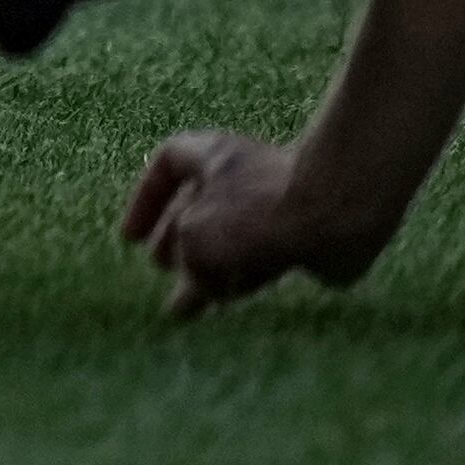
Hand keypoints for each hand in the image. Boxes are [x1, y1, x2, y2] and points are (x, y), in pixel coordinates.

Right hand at [121, 130, 394, 317]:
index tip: (131, 237)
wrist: (333, 214)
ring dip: (208, 271)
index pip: (165, 167)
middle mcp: (238, 177)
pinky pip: (260, 261)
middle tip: (163, 274)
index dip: (145, 201)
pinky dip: (241, 280)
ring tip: (188, 307)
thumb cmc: (255, 212)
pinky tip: (229, 301)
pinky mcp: (299, 238)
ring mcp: (270, 207)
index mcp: (209, 157)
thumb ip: (187, 261)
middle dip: (177, 245)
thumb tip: (198, 284)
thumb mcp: (195, 238)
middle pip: (197, 210)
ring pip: (229, 241)